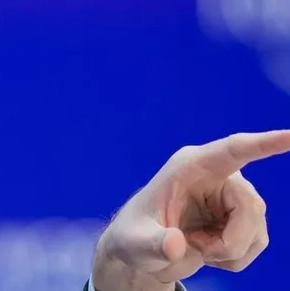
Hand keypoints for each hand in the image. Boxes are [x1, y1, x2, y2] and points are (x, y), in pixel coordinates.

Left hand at [92, 130, 289, 290]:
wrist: (143, 250)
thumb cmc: (134, 236)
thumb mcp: (135, 243)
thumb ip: (153, 244)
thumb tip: (175, 245)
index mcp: (190, 165)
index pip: (233, 150)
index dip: (265, 142)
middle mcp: (216, 174)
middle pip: (249, 205)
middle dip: (231, 239)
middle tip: (200, 250)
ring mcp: (231, 195)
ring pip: (256, 227)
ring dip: (230, 250)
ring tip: (197, 247)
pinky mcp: (241, 216)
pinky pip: (257, 241)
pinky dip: (234, 257)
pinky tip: (208, 251)